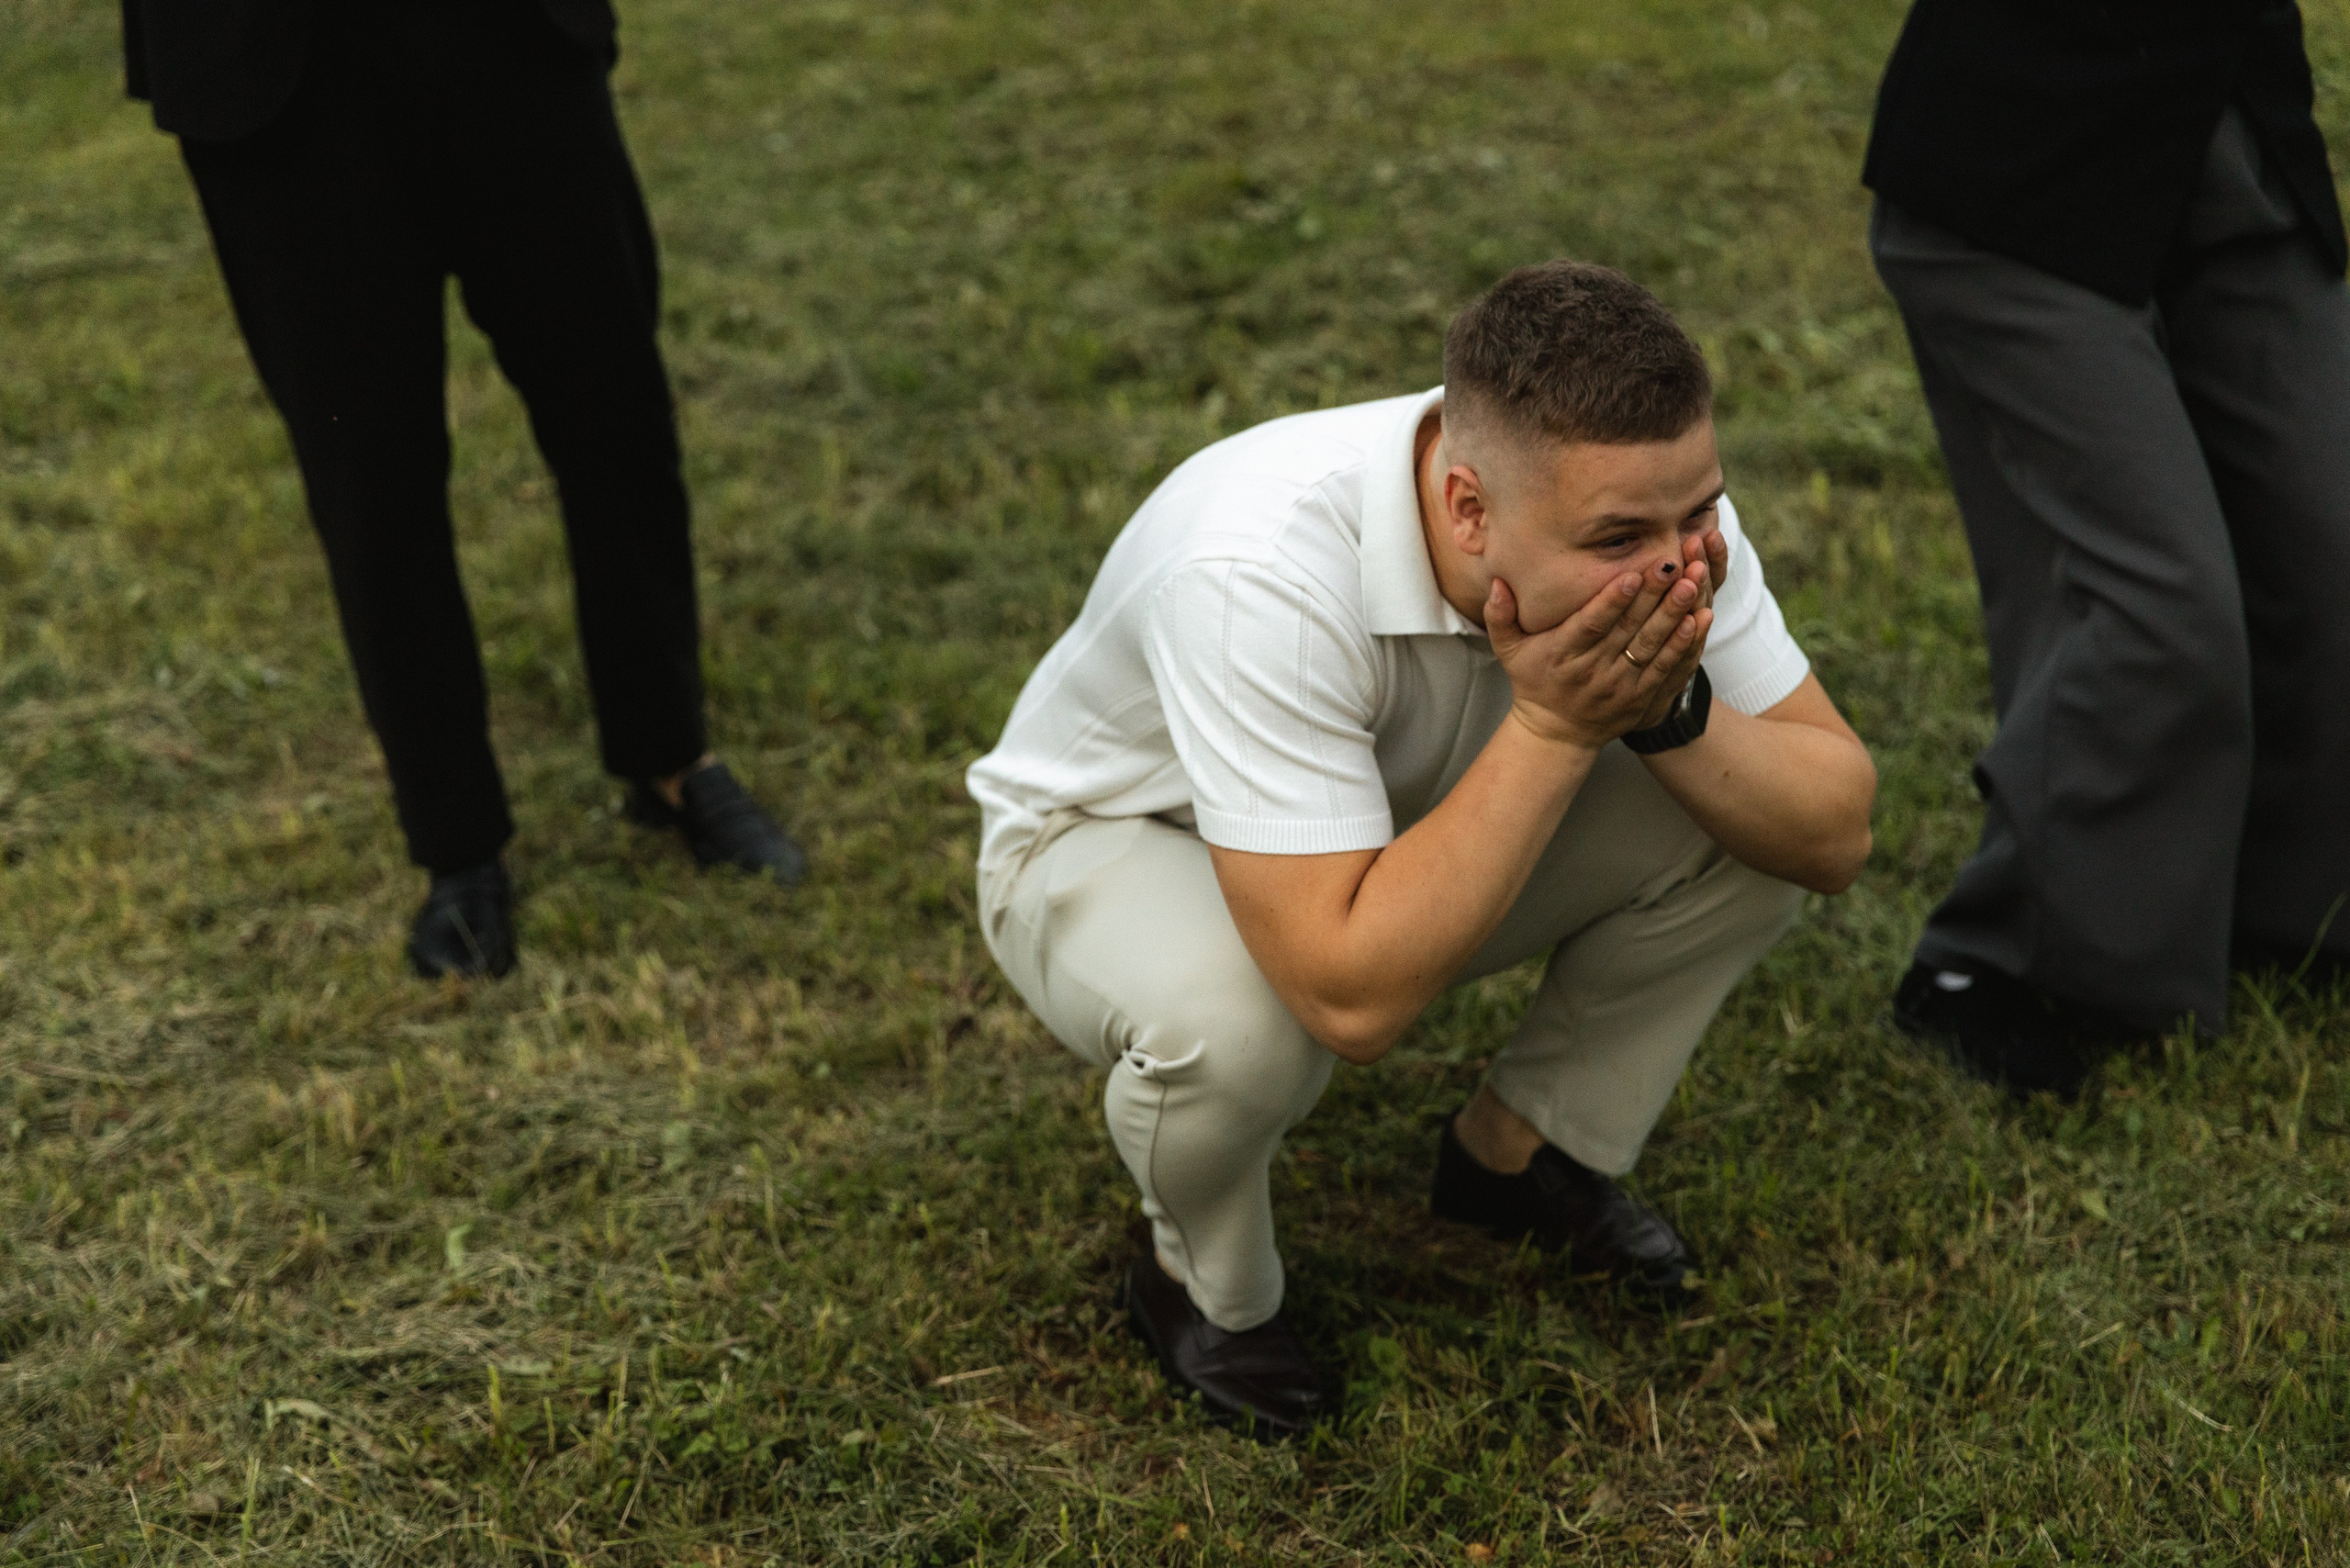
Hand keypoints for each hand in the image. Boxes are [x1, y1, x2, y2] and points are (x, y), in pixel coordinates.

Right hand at [1486, 556, 1711, 750]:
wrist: (1556, 733)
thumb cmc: (1532, 681)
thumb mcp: (1508, 650)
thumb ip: (1499, 615)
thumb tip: (1496, 582)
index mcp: (1561, 655)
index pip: (1591, 625)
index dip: (1613, 601)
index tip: (1632, 575)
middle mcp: (1592, 671)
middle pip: (1627, 630)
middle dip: (1653, 596)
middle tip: (1673, 564)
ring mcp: (1619, 686)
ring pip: (1651, 646)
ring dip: (1675, 614)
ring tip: (1693, 584)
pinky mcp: (1641, 697)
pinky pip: (1666, 669)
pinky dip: (1685, 644)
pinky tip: (1700, 619)